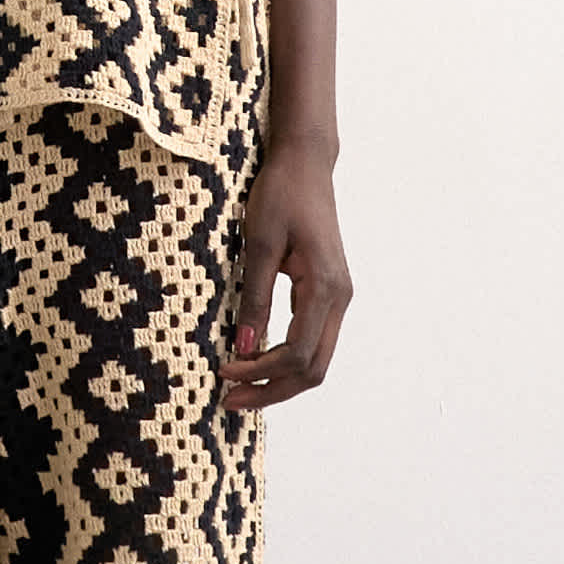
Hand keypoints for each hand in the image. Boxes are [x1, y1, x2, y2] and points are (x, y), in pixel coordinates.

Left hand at [218, 141, 352, 408]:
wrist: (305, 163)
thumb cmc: (281, 194)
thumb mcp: (260, 243)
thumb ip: (255, 297)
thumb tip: (244, 347)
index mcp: (325, 287)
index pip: (296, 353)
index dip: (260, 372)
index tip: (224, 371)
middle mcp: (339, 298)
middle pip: (313, 370)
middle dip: (272, 391)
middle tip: (230, 401)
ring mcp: (336, 298)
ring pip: (315, 361)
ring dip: (279, 381)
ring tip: (240, 389)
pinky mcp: (327, 295)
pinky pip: (311, 342)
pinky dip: (285, 362)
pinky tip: (255, 364)